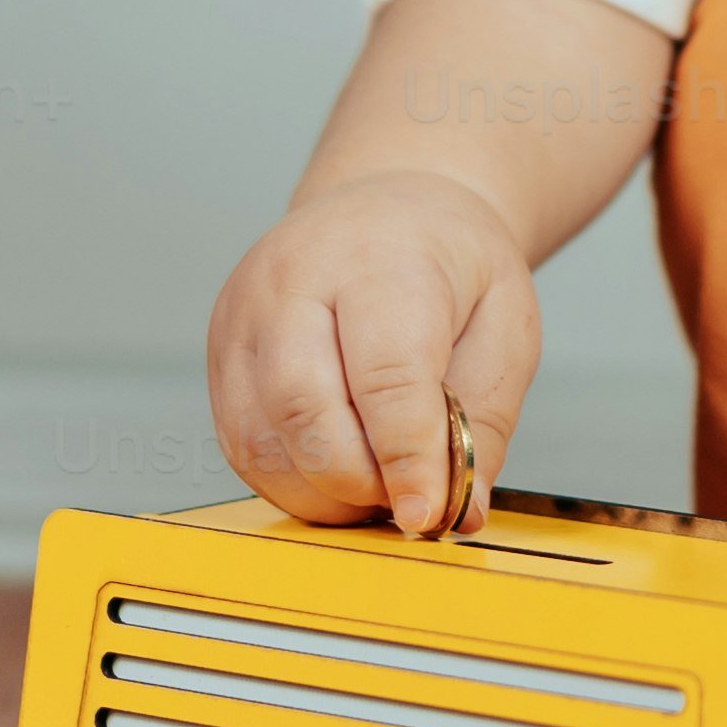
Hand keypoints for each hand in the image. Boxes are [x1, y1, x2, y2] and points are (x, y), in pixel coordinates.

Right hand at [205, 165, 542, 531]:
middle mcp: (292, 279)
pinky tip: (339, 477)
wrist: (387, 211)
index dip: (406, 457)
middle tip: (407, 500)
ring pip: (261, 440)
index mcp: (379, 257)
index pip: (385, 373)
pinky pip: (242, 446)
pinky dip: (292, 483)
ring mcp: (243, 315)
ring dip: (322, 493)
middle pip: (303, 408)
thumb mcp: (506, 324)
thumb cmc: (449, 265)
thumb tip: (460, 508)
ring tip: (378, 488)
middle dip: (358, 481)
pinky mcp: (220, 353)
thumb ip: (486, 419)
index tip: (429, 515)